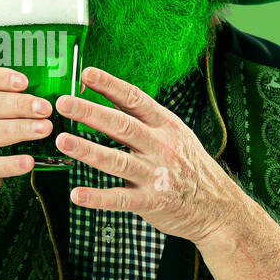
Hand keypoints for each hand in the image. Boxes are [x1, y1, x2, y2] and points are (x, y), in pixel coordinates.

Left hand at [53, 66, 242, 248]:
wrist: (216, 206)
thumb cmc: (188, 164)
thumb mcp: (173, 132)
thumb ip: (141, 116)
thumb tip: (106, 91)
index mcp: (165, 125)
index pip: (135, 99)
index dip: (110, 85)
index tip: (86, 73)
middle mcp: (160, 147)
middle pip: (122, 126)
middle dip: (91, 113)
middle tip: (64, 103)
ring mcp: (156, 175)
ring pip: (117, 161)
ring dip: (88, 150)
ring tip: (63, 140)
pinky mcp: (151, 201)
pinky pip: (120, 199)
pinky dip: (97, 197)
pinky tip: (77, 194)